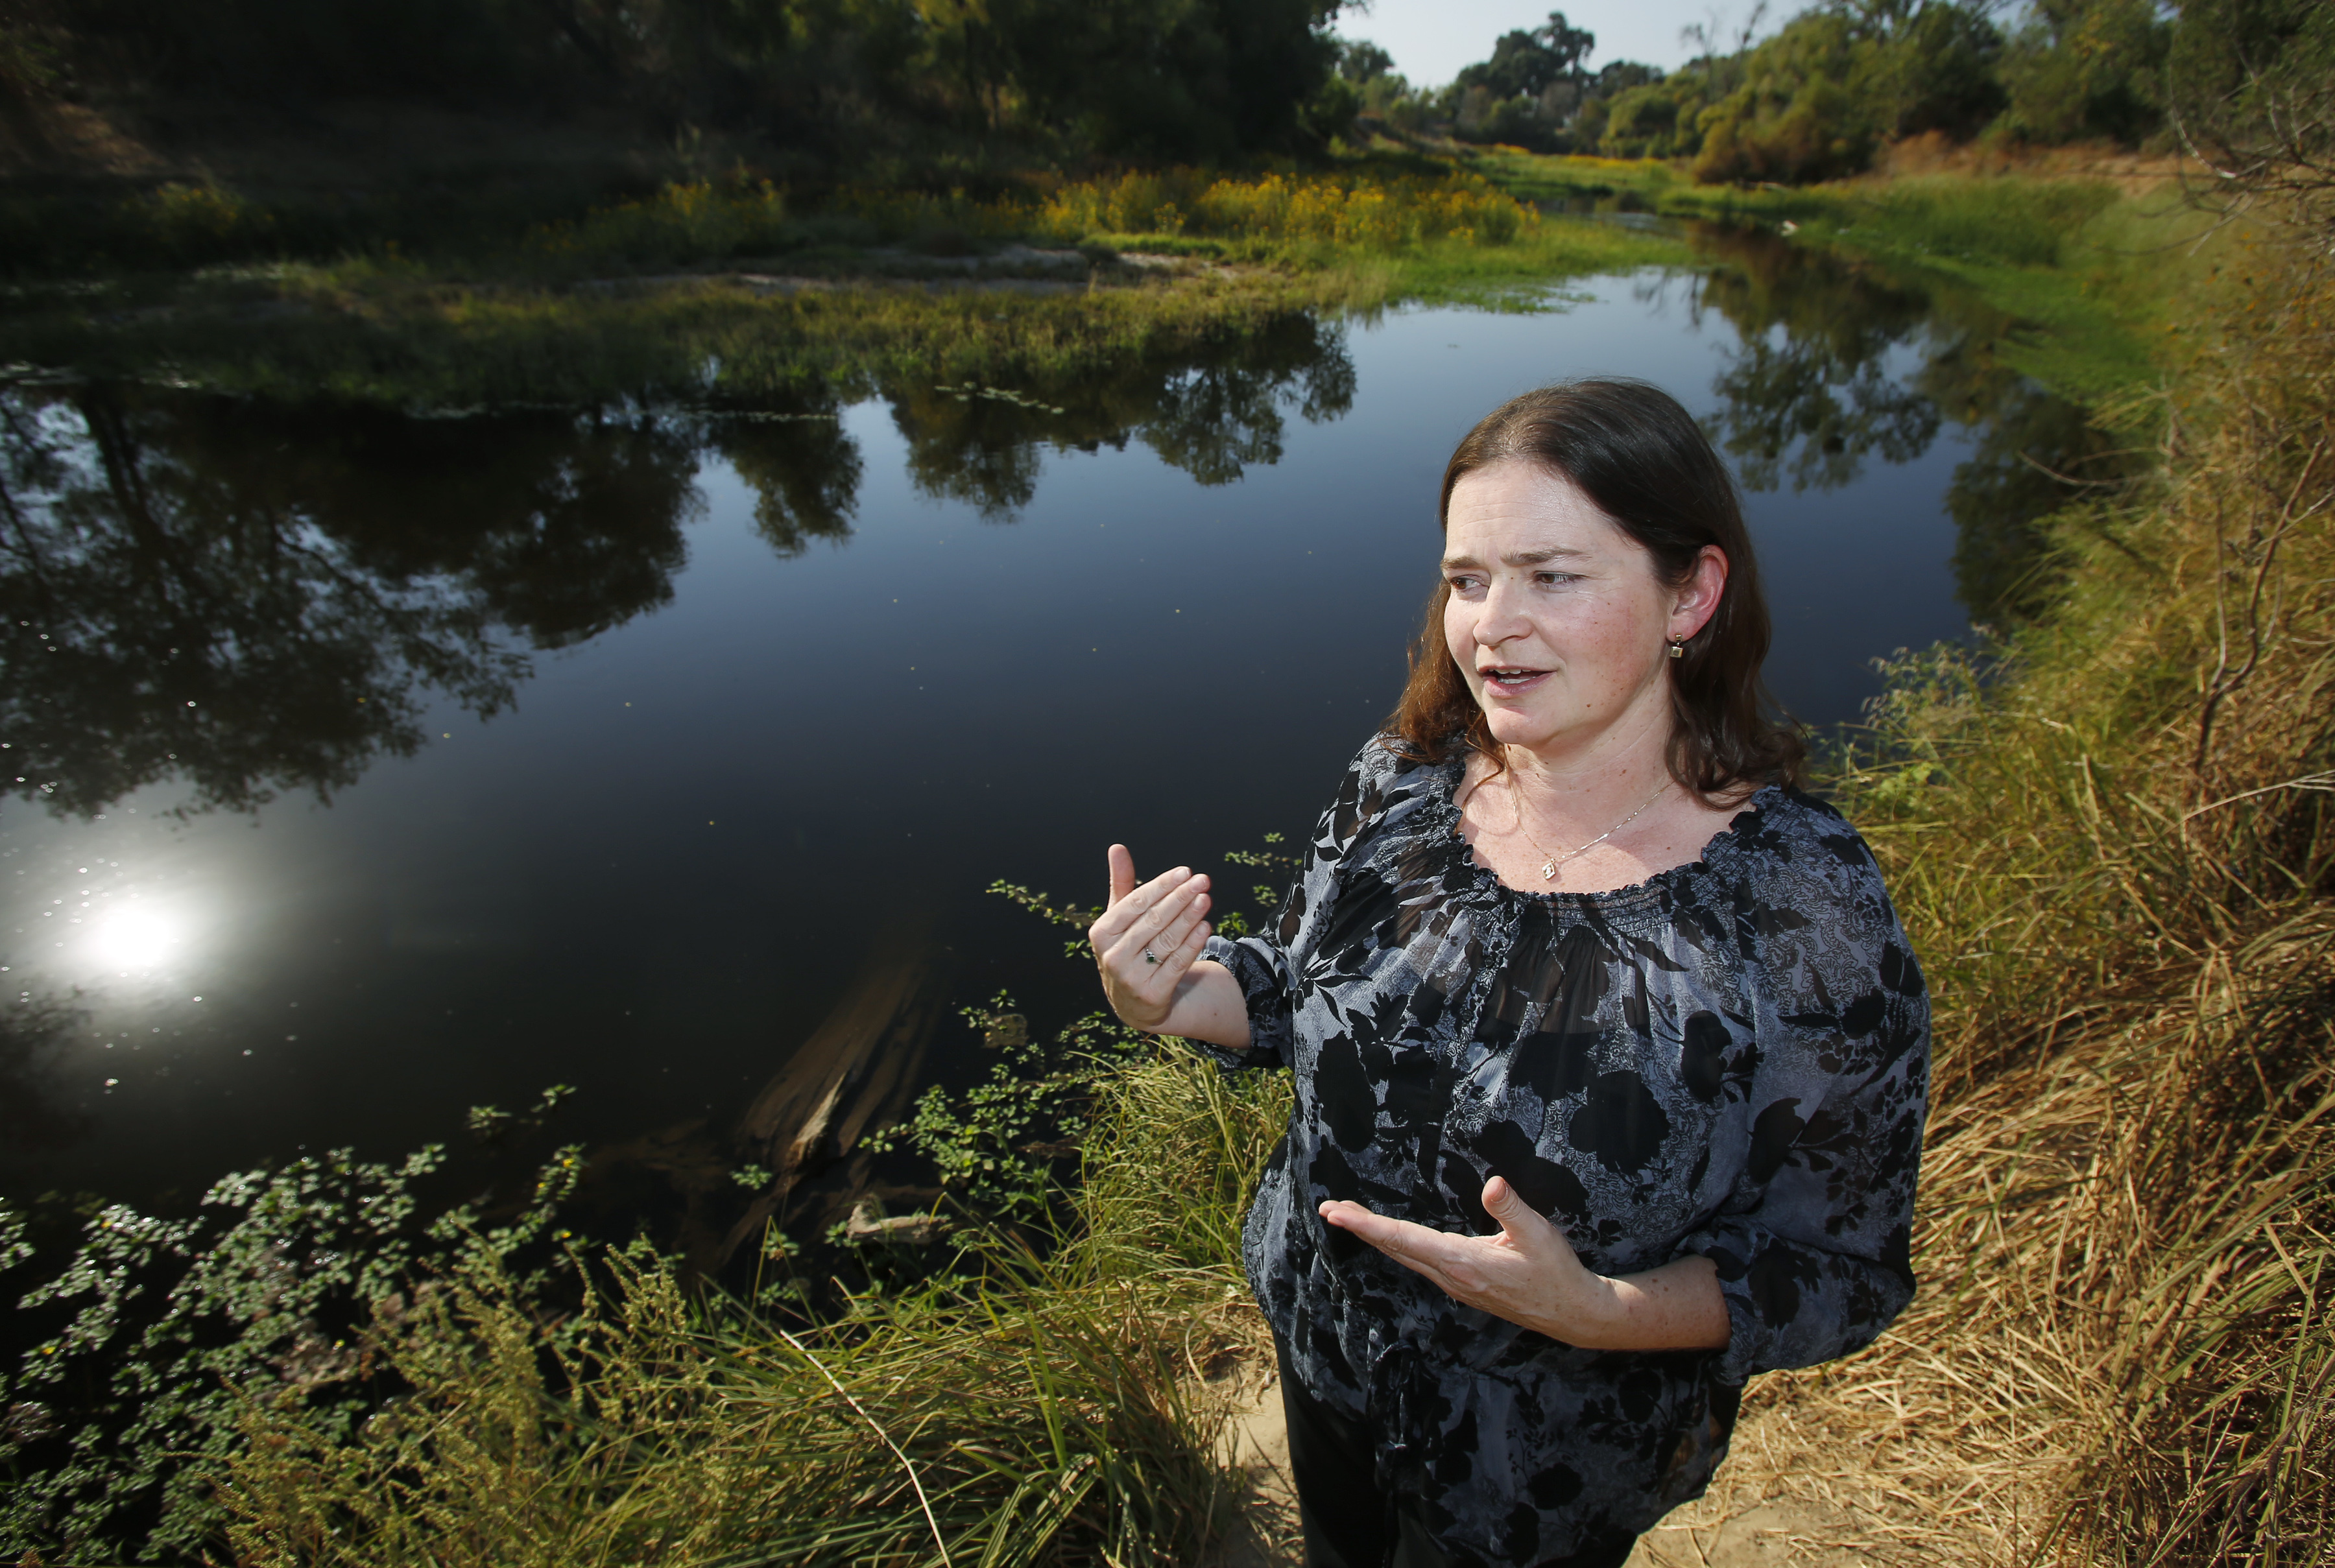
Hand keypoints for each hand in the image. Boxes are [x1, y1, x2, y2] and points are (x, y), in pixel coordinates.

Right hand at [1088, 844, 1212, 1031]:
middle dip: (1180, 898)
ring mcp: (1131, 977)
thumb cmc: (1128, 948)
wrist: (1133, 1003)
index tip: (1185, 871)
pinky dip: (1192, 944)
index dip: (1161, 886)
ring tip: (1206, 898)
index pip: (1135, 903)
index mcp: (1101, 933)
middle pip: (1153, 920)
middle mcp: (1112, 956)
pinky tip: (1205, 927)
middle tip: (1202, 880)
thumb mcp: (1120, 919)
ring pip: (1167, 941)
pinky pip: (1177, 964)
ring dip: (1189, 917)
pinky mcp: (1152, 994)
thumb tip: (1117, 847)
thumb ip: (1121, 885)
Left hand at [1321, 1175, 1616, 1344]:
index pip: (1405, 1239)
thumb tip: (1492, 1182)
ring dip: (1377, 1238)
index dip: (1369, 1225)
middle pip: (1396, 1249)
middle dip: (1361, 1228)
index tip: (1339, 1214)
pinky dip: (1398, 1248)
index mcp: (1464, 1263)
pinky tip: (1393, 1241)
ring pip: (1406, 1258)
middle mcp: (1452, 1278)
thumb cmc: (1557, 1272)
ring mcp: (1456, 1286)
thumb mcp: (1539, 1235)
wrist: (1573, 1313)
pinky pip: (1420, 1264)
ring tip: (1350, 1219)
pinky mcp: (1464, 1288)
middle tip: (1329, 1210)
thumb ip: (1512, 1208)